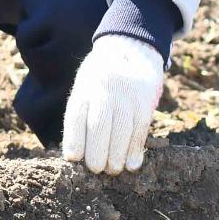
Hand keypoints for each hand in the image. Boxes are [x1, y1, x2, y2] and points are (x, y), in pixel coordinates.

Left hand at [60, 36, 165, 174]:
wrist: (131, 49)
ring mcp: (126, 94)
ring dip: (117, 156)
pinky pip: (141, 128)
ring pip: (122, 130)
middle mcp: (104, 89)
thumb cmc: (101, 78)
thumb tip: (75, 153)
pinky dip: (136, 149)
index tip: (74, 159)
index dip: (74, 139)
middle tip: (97, 170)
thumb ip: (81, 112)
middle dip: (97, 152)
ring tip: (113, 170)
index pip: (76, 115)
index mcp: (84, 87)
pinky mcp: (145, 100)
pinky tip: (132, 164)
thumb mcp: (85, 85)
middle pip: (99, 125)